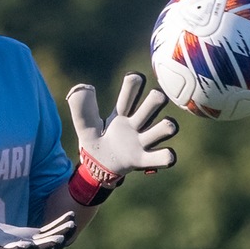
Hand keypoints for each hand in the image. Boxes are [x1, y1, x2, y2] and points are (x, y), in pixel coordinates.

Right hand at [0, 210, 79, 248]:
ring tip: (71, 225)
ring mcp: (31, 244)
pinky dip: (60, 224)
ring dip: (60, 234)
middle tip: (60, 240)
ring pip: (48, 241)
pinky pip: (51, 230)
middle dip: (48, 245)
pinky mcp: (36, 236)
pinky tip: (70, 216)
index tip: (26, 247)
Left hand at [65, 71, 176, 204]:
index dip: (133, 84)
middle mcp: (135, 125)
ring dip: (166, 125)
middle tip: (157, 97)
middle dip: (157, 97)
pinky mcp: (143, 160)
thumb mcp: (84, 127)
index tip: (134, 77)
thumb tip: (84, 88)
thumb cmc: (95, 145)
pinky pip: (162, 157)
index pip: (129, 95)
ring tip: (166, 126)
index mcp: (121, 115)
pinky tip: (166, 155)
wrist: (96, 171)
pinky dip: (167, 156)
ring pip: (164, 128)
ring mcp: (142, 142)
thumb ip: (82, 109)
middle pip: (153, 104)